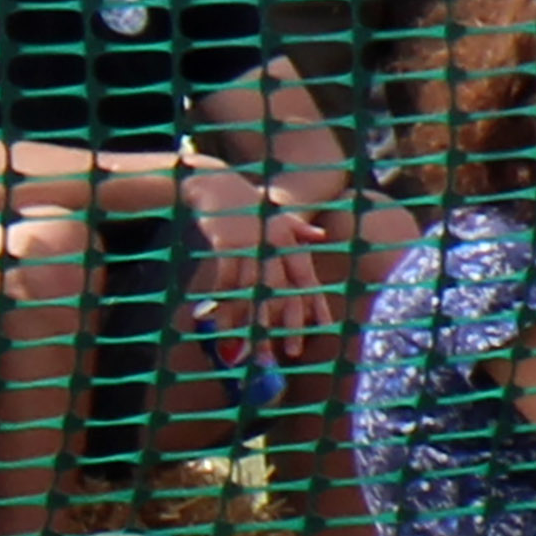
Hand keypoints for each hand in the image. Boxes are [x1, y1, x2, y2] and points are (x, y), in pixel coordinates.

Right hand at [181, 169, 331, 341]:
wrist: (213, 182)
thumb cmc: (246, 203)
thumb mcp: (275, 213)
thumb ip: (297, 229)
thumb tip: (320, 235)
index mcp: (288, 239)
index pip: (306, 277)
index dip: (315, 304)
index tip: (322, 329)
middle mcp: (273, 243)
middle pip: (282, 291)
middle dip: (286, 324)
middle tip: (288, 352)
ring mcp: (249, 243)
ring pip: (252, 292)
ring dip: (248, 323)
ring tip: (246, 350)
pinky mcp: (226, 243)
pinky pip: (226, 282)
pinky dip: (223, 304)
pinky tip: (219, 324)